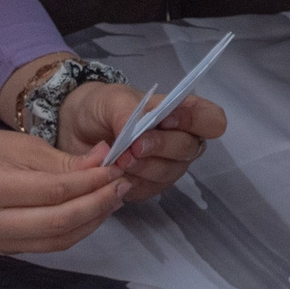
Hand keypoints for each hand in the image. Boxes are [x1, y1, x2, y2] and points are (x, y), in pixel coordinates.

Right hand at [0, 130, 126, 253]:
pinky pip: (49, 245)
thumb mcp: (19, 144)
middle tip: (122, 185)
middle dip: (98, 204)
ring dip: (92, 221)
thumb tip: (104, 161)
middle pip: (59, 222)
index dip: (91, 183)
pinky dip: (76, 230)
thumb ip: (63, 159)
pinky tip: (92, 211)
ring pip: (58, 240)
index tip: (115, 169)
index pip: (54, 191)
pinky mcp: (4, 251)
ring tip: (113, 198)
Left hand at [57, 80, 226, 203]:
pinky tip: (116, 172)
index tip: (165, 119)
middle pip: (190, 149)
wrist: (76, 129)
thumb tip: (136, 128)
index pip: (212, 120)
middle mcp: (182, 141)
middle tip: (133, 146)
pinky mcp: (150, 186)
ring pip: (170, 172)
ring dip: (144, 167)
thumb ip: (127, 111)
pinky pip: (150, 189)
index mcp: (183, 112)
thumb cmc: (103, 107)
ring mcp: (168, 166)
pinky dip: (132, 181)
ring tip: (119, 159)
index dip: (194, 121)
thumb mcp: (112, 99)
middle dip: (161, 146)